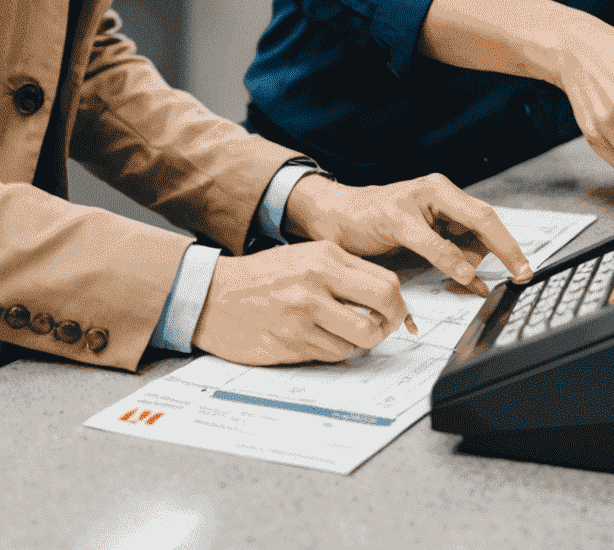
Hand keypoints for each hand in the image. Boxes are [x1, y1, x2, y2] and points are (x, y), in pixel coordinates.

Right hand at [191, 242, 408, 365]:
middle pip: (381, 313)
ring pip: (360, 341)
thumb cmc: (263, 276)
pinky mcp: (291, 344)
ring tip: (346, 334)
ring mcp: (303, 316)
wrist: (215, 295)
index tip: (397, 314)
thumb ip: (345, 271)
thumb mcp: (307, 256)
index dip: (399, 305)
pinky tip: (323, 340)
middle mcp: (316, 284)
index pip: (385, 284)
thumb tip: (387, 296)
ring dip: (360, 343)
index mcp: (325, 257)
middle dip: (389, 326)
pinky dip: (336, 352)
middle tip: (382, 329)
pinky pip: (334, 356)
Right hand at [282, 173, 532, 293]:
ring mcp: (415, 200)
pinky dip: (452, 262)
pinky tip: (462, 278)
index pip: (486, 216)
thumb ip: (447, 244)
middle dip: (507, 247)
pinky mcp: (396, 216)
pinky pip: (433, 243)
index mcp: (442, 194)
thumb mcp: (420, 234)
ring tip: (481, 285)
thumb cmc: (379, 224)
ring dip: (479, 261)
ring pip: (464, 227)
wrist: (335, 213)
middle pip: (483, 217)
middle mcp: (434, 190)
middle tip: (522, 273)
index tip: (525, 268)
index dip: (508, 243)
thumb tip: (478, 270)